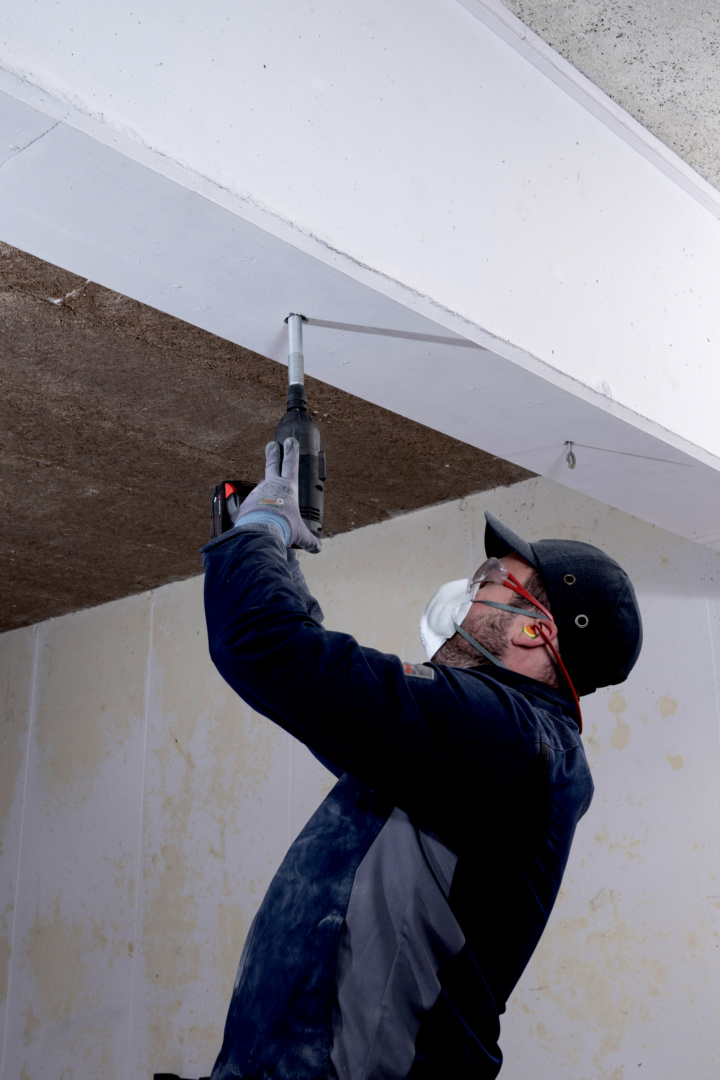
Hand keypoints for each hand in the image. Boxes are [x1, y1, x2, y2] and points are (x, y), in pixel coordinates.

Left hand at [233, 438, 321, 553]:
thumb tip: (318, 548)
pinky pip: (251, 504)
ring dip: (264, 489)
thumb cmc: (282, 527)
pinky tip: (256, 517)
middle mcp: (272, 486)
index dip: (291, 451)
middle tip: (271, 445)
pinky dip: (254, 509)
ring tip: (266, 499)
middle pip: (272, 464)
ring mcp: (257, 492)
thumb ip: (309, 540)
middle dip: (273, 453)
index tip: (290, 441)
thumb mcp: (299, 534)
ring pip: (261, 487)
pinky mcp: (246, 503)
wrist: (260, 532)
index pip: (291, 464)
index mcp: (288, 488)